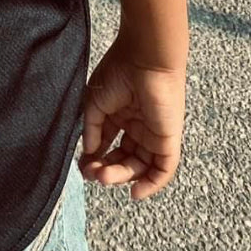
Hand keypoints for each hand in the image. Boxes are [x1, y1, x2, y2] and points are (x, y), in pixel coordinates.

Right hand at [78, 39, 185, 199]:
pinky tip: (135, 193)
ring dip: (122, 176)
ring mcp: (154, 133)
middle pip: (124, 159)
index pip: (108, 145)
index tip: (82, 168)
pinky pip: (163, 169)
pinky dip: (151, 184)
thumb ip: (92, 130)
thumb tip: (89, 153)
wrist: (145, 57)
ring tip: (104, 177)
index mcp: (121, 114)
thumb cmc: (119, 70)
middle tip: (93, 175)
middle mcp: (138, 126)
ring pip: (140, 166)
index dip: (95, 159)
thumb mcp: (94, 102)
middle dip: (107, 170)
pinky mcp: (168, 139)